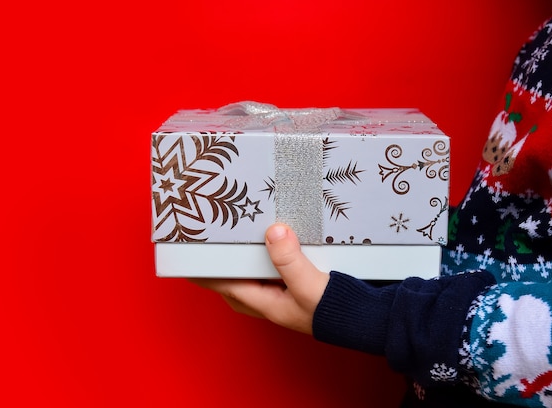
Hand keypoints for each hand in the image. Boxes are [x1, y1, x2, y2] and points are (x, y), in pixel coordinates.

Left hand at [189, 223, 329, 334]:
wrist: (364, 320)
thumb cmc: (334, 311)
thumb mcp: (309, 285)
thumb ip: (289, 260)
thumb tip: (273, 231)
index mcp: (267, 303)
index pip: (226, 285)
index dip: (206, 274)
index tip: (187, 260)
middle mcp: (272, 302)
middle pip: (236, 286)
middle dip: (220, 272)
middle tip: (209, 250)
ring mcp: (285, 297)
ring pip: (254, 281)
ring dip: (243, 265)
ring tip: (236, 245)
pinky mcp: (299, 289)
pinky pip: (273, 275)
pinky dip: (266, 262)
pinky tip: (272, 248)